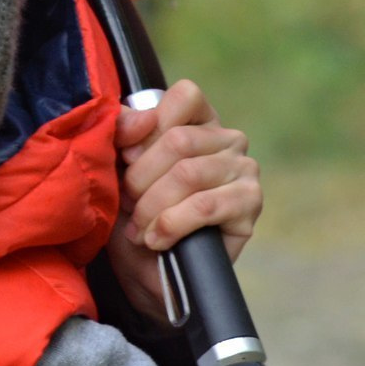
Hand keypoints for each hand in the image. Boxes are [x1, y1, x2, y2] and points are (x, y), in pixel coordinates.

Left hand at [107, 79, 261, 324]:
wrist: (145, 270)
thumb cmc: (132, 212)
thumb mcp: (115, 166)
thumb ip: (121, 130)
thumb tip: (141, 118)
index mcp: (198, 119)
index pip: (186, 95)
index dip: (147, 128)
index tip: (125, 158)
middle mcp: (228, 139)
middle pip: (178, 141)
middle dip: (140, 179)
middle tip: (128, 205)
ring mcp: (244, 170)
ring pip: (188, 174)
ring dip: (152, 208)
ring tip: (140, 229)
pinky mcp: (249, 204)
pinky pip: (204, 207)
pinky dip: (171, 225)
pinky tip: (157, 240)